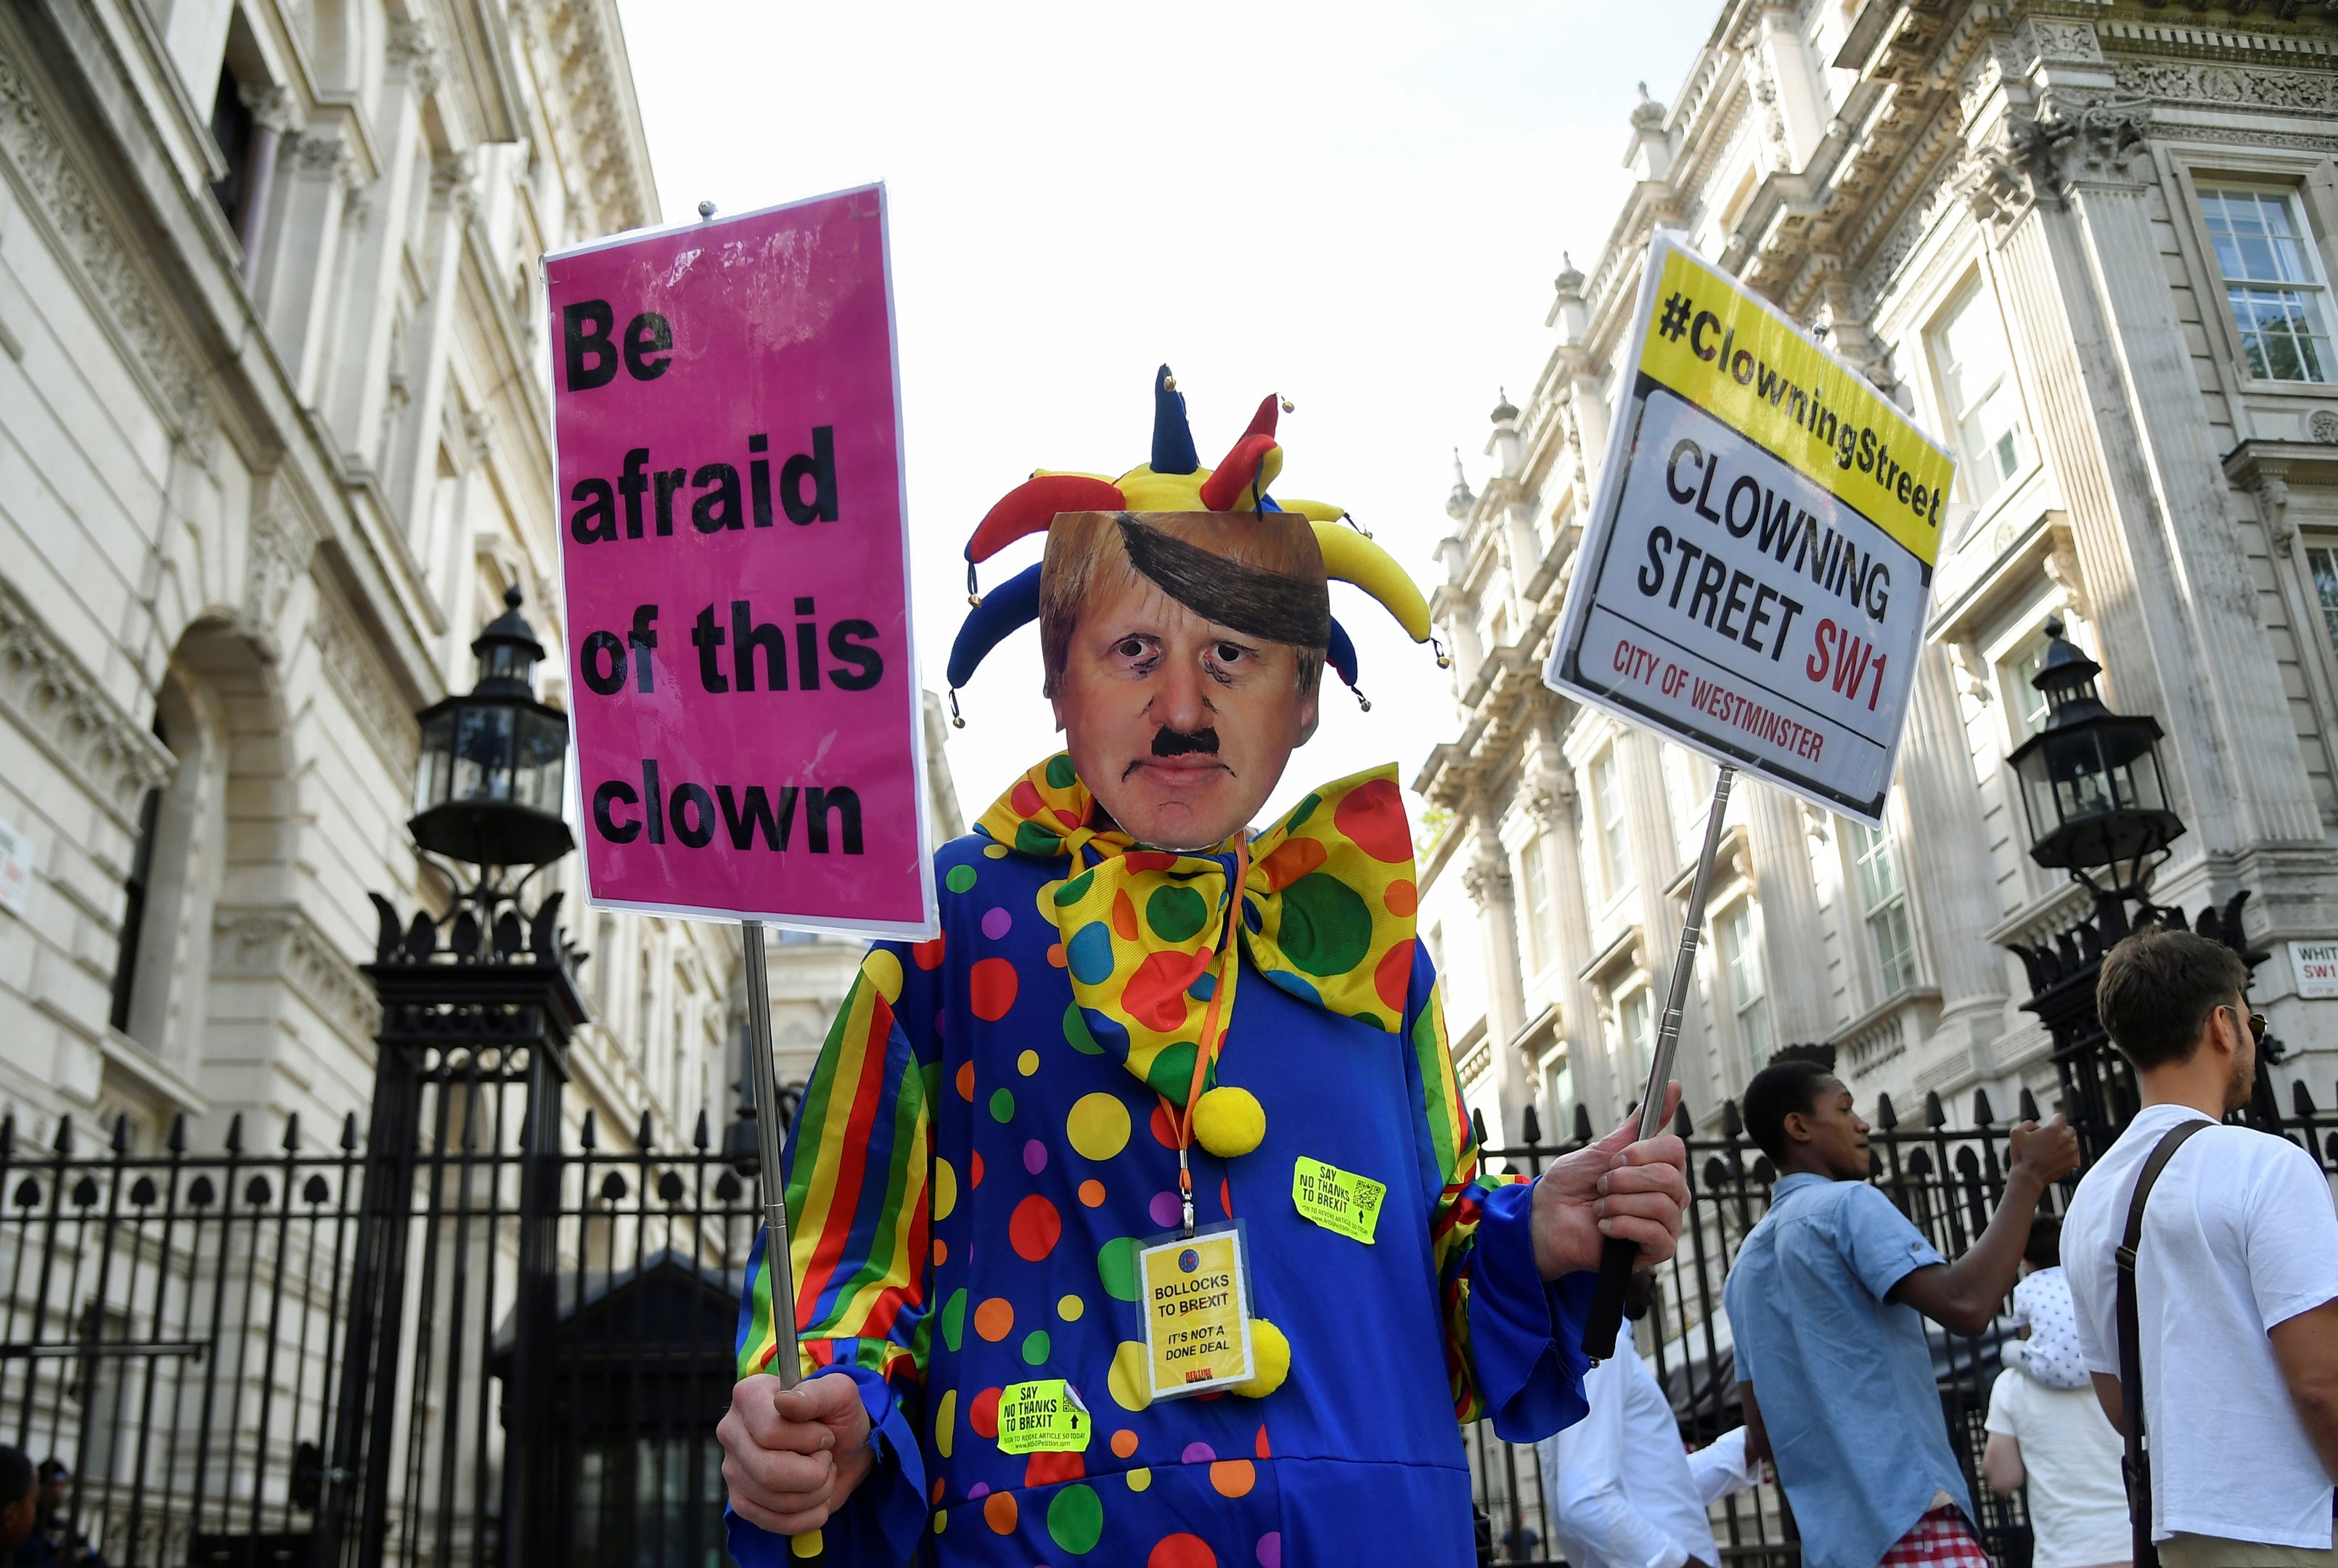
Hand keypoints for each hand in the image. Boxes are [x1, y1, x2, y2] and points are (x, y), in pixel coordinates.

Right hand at [719, 1370, 873, 1534]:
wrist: (844, 1448)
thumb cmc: (838, 1416)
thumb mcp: (839, 1394)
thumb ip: (814, 1394)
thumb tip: (783, 1402)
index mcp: (749, 1396)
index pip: (770, 1433)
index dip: (809, 1439)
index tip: (824, 1433)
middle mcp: (732, 1432)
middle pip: (769, 1472)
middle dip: (815, 1471)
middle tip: (826, 1457)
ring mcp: (732, 1469)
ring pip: (775, 1500)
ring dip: (816, 1492)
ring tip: (821, 1473)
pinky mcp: (741, 1502)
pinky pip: (775, 1523)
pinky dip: (809, 1515)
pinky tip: (815, 1495)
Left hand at [1532, 1083, 1690, 1277]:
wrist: (1547, 1218)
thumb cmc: (1574, 1184)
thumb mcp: (1604, 1148)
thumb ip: (1640, 1123)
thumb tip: (1673, 1085)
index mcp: (1660, 1168)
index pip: (1676, 1151)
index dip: (1644, 1153)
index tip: (1616, 1158)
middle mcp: (1670, 1195)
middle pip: (1670, 1178)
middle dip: (1625, 1179)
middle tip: (1601, 1185)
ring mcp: (1665, 1223)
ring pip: (1661, 1206)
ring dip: (1619, 1203)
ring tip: (1599, 1206)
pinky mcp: (1656, 1251)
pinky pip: (1657, 1235)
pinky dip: (1623, 1225)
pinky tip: (1604, 1226)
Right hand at [2007, 1113, 2078, 1188]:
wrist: (2028, 1176)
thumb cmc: (2021, 1155)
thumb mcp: (2016, 1132)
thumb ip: (2028, 1123)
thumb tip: (2037, 1125)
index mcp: (2052, 1129)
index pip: (2061, 1117)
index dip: (2055, 1119)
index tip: (2051, 1123)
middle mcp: (2065, 1138)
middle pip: (2070, 1129)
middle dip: (2061, 1131)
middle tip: (2051, 1138)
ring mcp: (2071, 1151)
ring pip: (2074, 1142)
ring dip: (2066, 1143)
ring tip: (2054, 1150)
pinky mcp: (2073, 1162)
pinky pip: (2075, 1154)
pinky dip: (2068, 1155)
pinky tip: (2058, 1158)